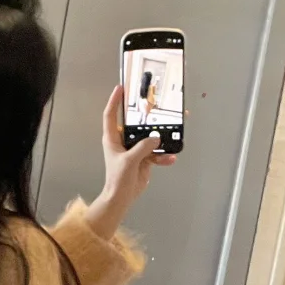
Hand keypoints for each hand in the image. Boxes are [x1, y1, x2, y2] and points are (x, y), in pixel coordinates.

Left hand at [84, 86, 175, 239]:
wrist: (123, 197)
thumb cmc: (117, 180)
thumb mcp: (129, 161)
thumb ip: (143, 147)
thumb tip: (155, 138)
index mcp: (113, 138)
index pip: (111, 115)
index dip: (115, 101)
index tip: (120, 88)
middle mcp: (123, 141)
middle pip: (136, 124)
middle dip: (148, 117)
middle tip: (157, 107)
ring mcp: (135, 149)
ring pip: (150, 137)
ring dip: (161, 137)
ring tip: (173, 133)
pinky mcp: (145, 158)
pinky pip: (157, 152)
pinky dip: (164, 155)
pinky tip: (170, 158)